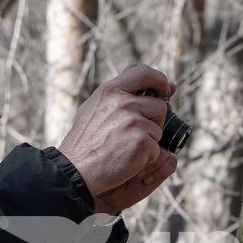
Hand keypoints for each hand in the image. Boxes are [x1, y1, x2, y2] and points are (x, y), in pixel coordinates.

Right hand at [56, 63, 179, 214]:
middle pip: (159, 106)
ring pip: (158, 130)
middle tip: (134, 135)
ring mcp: (133, 122)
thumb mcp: (93, 108)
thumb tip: (145, 87)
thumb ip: (116, 95)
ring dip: (149, 142)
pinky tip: (127, 160)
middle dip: (154, 122)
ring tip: (124, 148)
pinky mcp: (141, 142)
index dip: (159, 79)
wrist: (76, 170)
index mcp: (110, 91)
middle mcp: (122, 103)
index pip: (142, 72)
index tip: (166, 89)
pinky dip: (147, 158)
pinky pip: (157, 150)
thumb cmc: (84, 142)